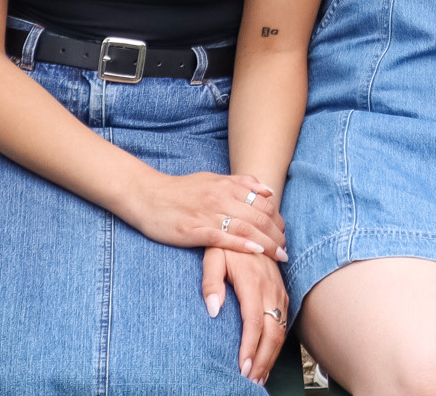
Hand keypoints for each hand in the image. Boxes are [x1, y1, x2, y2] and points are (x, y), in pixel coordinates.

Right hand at [124, 172, 286, 260]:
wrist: (148, 196)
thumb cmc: (181, 190)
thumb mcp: (213, 180)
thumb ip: (241, 184)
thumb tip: (269, 191)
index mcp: (226, 185)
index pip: (263, 202)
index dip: (278, 218)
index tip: (285, 232)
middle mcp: (221, 197)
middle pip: (259, 216)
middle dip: (277, 233)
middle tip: (287, 248)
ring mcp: (208, 213)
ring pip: (246, 227)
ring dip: (267, 242)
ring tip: (280, 255)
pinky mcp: (195, 230)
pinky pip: (223, 237)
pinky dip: (242, 244)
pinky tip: (256, 251)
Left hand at [203, 246, 289, 384]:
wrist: (252, 226)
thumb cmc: (228, 243)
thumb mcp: (213, 255)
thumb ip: (210, 282)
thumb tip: (213, 310)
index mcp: (253, 281)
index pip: (254, 322)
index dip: (250, 347)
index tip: (243, 367)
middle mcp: (270, 288)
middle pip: (272, 332)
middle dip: (263, 359)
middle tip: (250, 379)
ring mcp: (279, 291)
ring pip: (281, 330)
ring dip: (271, 355)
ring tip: (259, 376)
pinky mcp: (282, 292)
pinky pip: (284, 322)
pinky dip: (277, 343)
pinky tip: (268, 355)